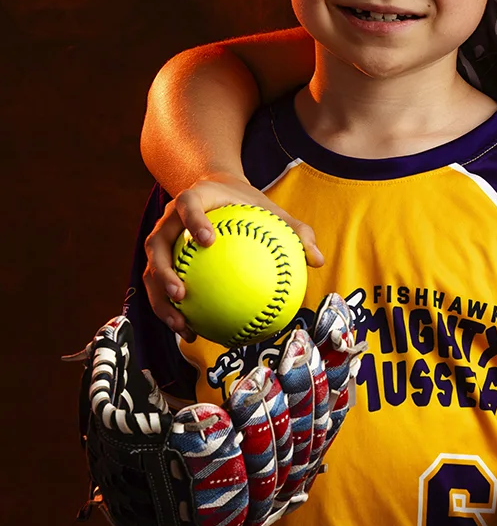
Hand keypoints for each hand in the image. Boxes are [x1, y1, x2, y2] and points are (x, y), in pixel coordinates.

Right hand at [142, 171, 323, 336]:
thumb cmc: (247, 204)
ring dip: (160, 300)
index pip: (187, 205)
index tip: (207, 240)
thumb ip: (296, 232)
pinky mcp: (162, 261)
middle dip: (165, 271)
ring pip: (151, 271)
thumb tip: (317, 260)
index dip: (193, 220)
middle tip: (181, 294)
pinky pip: (161, 288)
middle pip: (157, 244)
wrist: (217, 193)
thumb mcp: (272, 212)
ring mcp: (162, 241)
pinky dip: (171, 310)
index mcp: (193, 199)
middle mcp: (169, 220)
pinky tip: (191, 331)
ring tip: (180, 324)